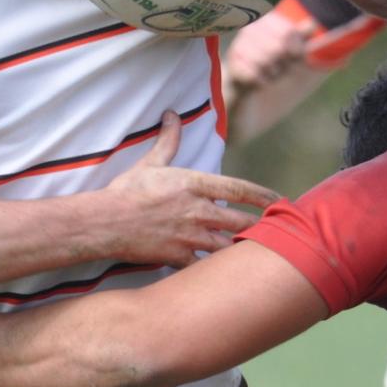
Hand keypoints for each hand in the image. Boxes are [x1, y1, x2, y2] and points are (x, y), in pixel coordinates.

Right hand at [97, 111, 279, 266]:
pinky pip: (206, 267)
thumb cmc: (127, 191)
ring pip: (229, 246)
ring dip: (245, 249)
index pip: (240, 189)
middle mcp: (198, 211)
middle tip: (279, 230)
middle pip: (241, 221)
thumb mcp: (151, 162)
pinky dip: (218, 270)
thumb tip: (172, 114)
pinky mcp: (178, 258)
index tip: (281, 201)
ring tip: (261, 253)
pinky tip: (229, 273)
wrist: (105, 222)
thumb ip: (168, 140)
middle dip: (261, 226)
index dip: (264, 196)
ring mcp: (190, 236)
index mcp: (195, 185)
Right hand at [224, 10, 316, 92]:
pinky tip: (259, 80)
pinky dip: (262, 82)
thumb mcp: (291, 48)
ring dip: (273, 73)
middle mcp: (249, 30)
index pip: (288, 32)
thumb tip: (312, 23)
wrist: (245, 81)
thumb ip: (301, 36)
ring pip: (266, 62)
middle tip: (280, 66)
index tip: (295, 55)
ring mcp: (238, 47)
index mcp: (265, 20)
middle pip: (278, 48)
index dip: (297, 48)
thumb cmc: (272, 61)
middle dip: (285, 63)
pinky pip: (255, 76)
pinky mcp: (233, 65)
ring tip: (269, 73)